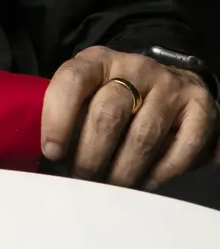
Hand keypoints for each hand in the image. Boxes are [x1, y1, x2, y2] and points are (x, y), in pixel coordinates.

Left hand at [41, 46, 218, 189]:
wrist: (173, 84)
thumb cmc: (119, 97)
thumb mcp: (91, 93)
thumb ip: (71, 114)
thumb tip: (47, 156)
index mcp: (99, 60)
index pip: (73, 79)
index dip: (58, 116)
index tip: (52, 151)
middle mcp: (135, 66)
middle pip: (107, 113)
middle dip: (90, 156)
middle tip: (83, 180)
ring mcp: (169, 85)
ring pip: (142, 137)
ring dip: (123, 173)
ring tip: (111, 188)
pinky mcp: (199, 107)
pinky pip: (181, 148)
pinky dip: (161, 174)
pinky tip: (146, 183)